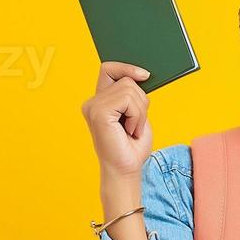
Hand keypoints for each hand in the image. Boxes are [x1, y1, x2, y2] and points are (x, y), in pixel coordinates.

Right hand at [81, 61, 152, 176]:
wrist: (126, 171)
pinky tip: (131, 131)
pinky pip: (128, 100)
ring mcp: (93, 107)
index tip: (145, 75)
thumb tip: (142, 74)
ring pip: (129, 88)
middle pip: (126, 79)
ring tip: (133, 130)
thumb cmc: (132, 148)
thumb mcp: (137, 115)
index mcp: (100, 101)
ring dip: (140, 112)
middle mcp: (93, 102)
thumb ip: (134, 95)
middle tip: (136, 124)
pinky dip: (137, 116)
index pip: (109, 69)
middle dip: (141, 101)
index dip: (127, 68)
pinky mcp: (99, 113)